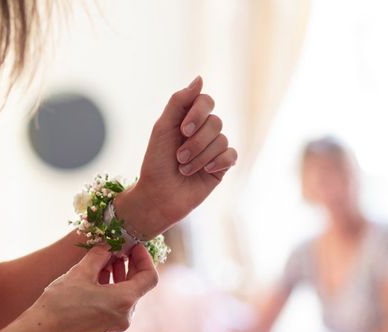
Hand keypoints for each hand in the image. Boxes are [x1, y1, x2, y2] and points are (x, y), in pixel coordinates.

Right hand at [22, 244, 157, 331]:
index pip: (150, 277)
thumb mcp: (81, 271)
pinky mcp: (103, 331)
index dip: (145, 258)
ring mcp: (114, 327)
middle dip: (129, 266)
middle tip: (117, 249)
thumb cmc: (61, 301)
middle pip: (138, 287)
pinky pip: (114, 307)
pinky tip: (94, 279)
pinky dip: (110, 291)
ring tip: (103, 261)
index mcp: (125, 301)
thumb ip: (100, 255)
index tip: (133, 246)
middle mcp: (125, 317)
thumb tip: (108, 245)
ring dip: (118, 277)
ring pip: (125, 297)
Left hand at [116, 76, 236, 237]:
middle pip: (215, 122)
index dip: (198, 113)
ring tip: (183, 169)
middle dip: (195, 142)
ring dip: (200, 157)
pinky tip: (205, 172)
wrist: (158, 196)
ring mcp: (213, 149)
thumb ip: (179, 102)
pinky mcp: (221, 167)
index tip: (183, 129)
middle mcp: (203, 132)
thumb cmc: (156, 163)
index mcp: (188, 119)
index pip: (206, 101)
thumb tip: (200, 78)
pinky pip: (231, 155)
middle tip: (178, 157)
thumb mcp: (163, 128)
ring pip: (221, 140)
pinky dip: (217, 162)